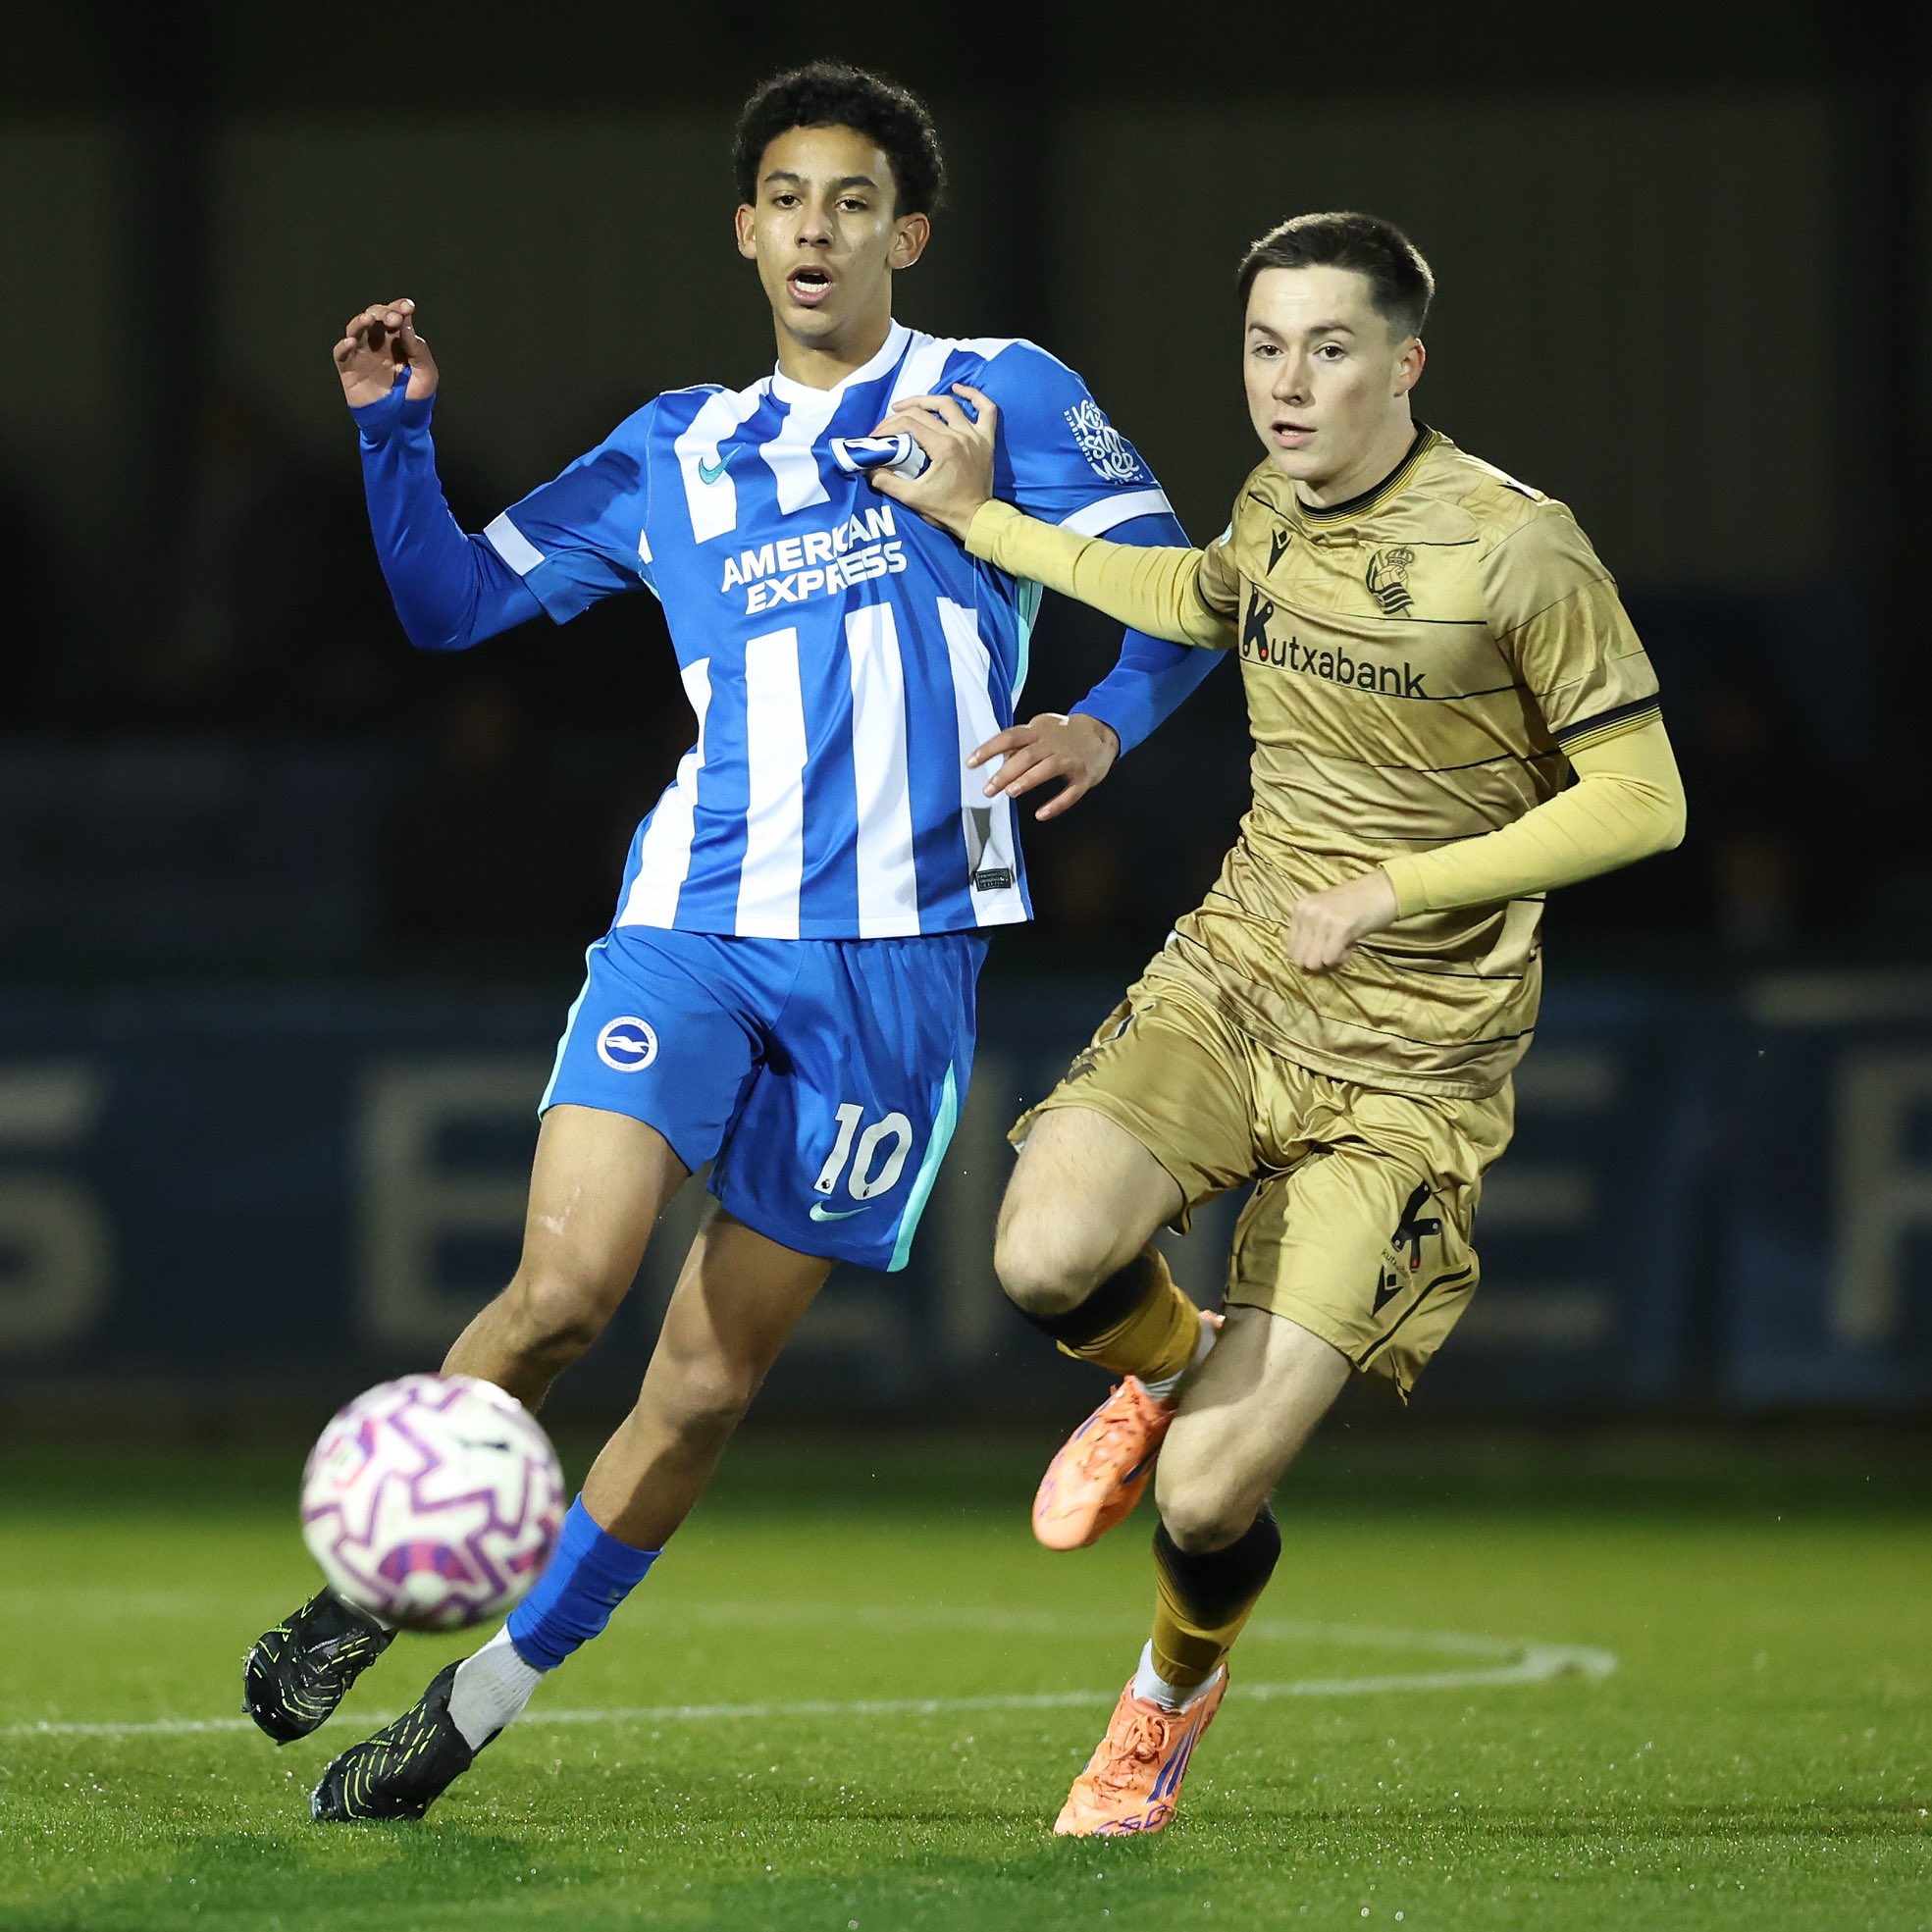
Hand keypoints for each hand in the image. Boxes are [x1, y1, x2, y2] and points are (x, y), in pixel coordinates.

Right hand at [334, 297, 438, 408]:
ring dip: (361, 321)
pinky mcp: (348, 369)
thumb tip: (406, 324)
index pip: (396, 318)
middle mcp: (379, 344)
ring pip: (356, 329)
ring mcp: (362, 355)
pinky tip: (352, 342)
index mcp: (398, 342)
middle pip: (375, 318)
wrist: (401, 425)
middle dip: (384, 313)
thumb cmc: (415, 399)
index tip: (408, 307)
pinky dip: (344, 345)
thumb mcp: (426, 374)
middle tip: (394, 318)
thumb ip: (419, 350)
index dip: (399, 308)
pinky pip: (341, 353)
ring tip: (370, 320)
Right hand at [868, 383, 997, 539]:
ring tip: (910, 405)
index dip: (889, 426)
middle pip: (925, 412)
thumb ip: (887, 482)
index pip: (910, 424)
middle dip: (901, 415)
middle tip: (888, 422)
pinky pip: (987, 410)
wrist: (976, 519)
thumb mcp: (912, 498)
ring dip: (927, 400)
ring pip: (950, 405)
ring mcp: (976, 435)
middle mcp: (959, 436)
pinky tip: (959, 389)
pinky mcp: (987, 440)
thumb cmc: (945, 510)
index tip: (877, 435)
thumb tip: (868, 467)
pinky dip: (974, 396)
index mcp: (943, 447)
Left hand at [967, 712, 1120, 820]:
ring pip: (1047, 768)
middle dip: (1005, 772)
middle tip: (988, 789)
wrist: (1102, 731)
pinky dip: (1057, 803)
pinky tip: (1042, 814)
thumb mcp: (1040, 730)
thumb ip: (1020, 744)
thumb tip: (999, 759)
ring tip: (1011, 793)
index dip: (989, 749)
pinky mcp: (1085, 776)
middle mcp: (1053, 743)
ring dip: (1028, 780)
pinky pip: (1071, 792)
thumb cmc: (1065, 733)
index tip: (971, 762)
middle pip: (1027, 755)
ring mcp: (1070, 759)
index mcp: (1038, 731)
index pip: (1009, 737)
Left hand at [1285, 870, 1398, 973]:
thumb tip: (1304, 966)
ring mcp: (1322, 918)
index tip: (1325, 949)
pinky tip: (1351, 946)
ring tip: (1343, 946)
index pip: (1291, 949)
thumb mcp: (1325, 914)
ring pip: (1312, 962)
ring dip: (1329, 962)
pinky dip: (1341, 959)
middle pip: (1298, 959)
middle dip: (1317, 962)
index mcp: (1300, 908)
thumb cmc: (1357, 904)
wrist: (1385, 889)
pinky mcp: (1340, 926)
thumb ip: (1311, 934)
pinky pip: (1330, 959)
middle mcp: (1307, 912)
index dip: (1309, 956)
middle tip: (1335, 951)